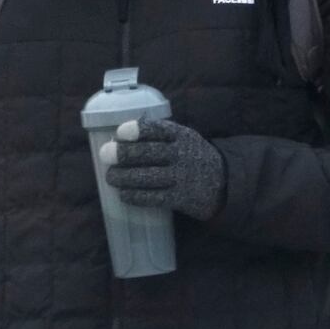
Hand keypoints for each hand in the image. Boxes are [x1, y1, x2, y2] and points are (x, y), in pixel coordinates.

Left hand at [100, 117, 224, 220]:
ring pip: (148, 177)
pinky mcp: (180, 199)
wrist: (224, 183)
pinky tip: (123, 194)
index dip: (138, 131)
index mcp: (182, 136)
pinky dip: (136, 196)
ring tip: (110, 177)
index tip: (120, 133)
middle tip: (106, 155)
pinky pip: (153, 198)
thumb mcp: (184, 138)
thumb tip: (120, 135)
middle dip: (124, 154)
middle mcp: (182, 155)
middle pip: (149, 153)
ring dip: (124, 177)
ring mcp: (182, 178)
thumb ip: (159, 135)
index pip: (158, 130)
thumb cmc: (193, 157)